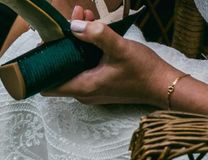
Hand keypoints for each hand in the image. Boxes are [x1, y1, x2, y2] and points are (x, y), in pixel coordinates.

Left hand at [44, 6, 180, 106]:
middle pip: (61, 71)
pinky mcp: (100, 84)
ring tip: (81, 18)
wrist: (164, 86)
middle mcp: (83, 92)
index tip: (45, 46)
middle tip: (66, 24)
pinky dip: (85, 49)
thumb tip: (74, 26)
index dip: (43, 67)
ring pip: (74, 66)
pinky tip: (92, 29)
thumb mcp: (120, 48)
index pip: (48, 84)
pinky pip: (85, 66)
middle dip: (61, 46)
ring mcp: (91, 89)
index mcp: (83, 87)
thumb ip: (97, 35)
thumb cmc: (143, 71)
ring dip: (75, 44)